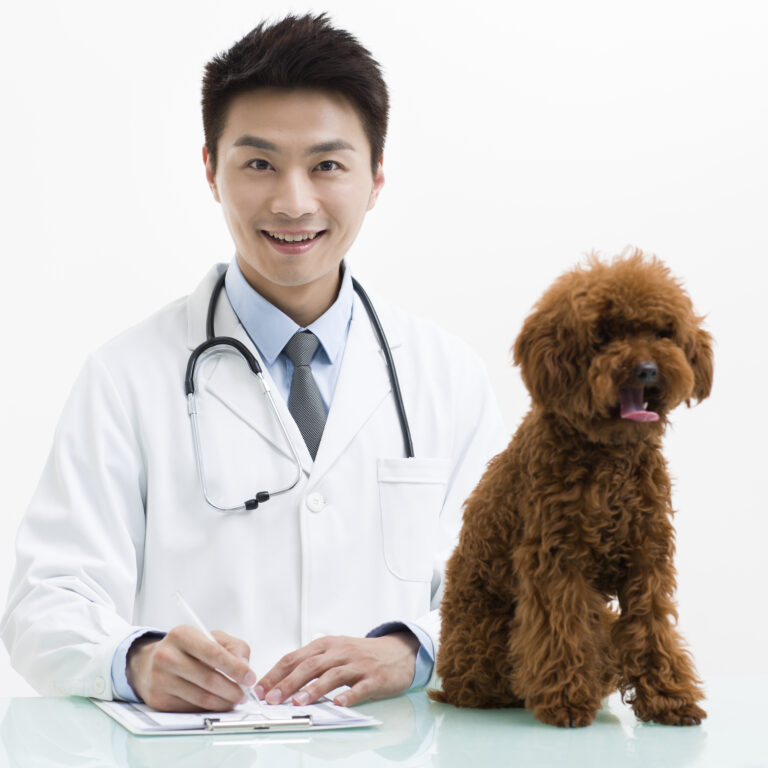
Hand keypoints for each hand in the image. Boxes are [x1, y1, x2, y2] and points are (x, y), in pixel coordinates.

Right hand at [126, 625, 255, 711]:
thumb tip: (245, 666)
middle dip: (233, 690)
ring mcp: (160, 679)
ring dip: (224, 702)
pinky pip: (191, 708)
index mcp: (181, 635)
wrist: (149, 662)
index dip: (235, 667)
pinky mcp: (158, 700)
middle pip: (208, 679)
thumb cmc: (186, 649)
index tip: (250, 677)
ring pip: (201, 697)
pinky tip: (217, 703)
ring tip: (235, 700)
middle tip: (245, 694)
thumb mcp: (210, 637)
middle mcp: (167, 656)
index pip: (213, 653)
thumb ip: (234, 647)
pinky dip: (209, 708)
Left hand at [257, 632, 419, 707]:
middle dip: (288, 683)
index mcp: (326, 645)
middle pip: (310, 666)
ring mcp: (357, 664)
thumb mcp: (335, 652)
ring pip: (332, 675)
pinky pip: (360, 686)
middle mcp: (340, 652)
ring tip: (299, 702)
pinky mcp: (374, 677)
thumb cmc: (361, 654)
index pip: (295, 658)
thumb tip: (281, 681)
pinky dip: (349, 695)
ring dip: (314, 689)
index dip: (276, 673)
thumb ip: (312, 663)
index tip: (261, 689)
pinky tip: (338, 703)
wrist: (398, 651)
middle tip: (272, 699)